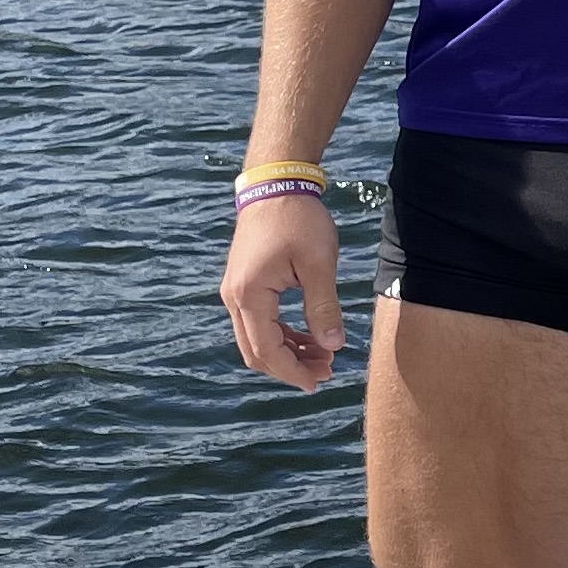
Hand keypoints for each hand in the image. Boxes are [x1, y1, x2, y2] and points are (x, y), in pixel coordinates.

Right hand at [219, 192, 346, 390]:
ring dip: (287, 352)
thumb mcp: (318, 264)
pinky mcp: (245, 284)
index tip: (319, 382)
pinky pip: (259, 322)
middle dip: (290, 367)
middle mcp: (234, 297)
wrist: (276, 184)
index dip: (292, 372)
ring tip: (324, 355)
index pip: (266, 350)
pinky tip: (309, 337)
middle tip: (327, 371)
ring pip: (256, 338)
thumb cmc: (298, 219)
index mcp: (250, 294)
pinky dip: (282, 335)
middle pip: (256, 351)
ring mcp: (236, 291)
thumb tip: (333, 346)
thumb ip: (324, 308)